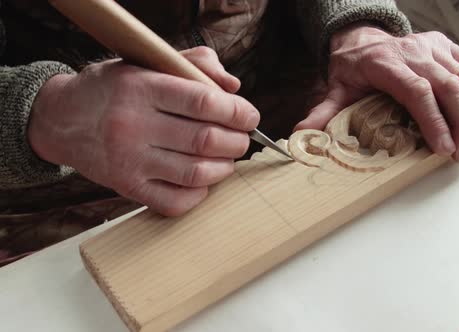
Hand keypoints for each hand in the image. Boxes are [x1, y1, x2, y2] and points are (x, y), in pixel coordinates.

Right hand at [28, 46, 258, 215]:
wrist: (61, 120)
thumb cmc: (113, 89)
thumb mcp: (148, 62)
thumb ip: (194, 64)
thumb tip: (233, 86)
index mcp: (141, 88)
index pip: (203, 102)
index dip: (237, 111)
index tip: (250, 117)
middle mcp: (133, 125)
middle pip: (205, 140)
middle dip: (236, 141)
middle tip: (242, 138)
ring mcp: (129, 161)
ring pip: (196, 173)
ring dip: (225, 168)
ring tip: (227, 158)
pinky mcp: (127, 187)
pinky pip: (175, 201)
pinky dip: (200, 194)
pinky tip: (204, 180)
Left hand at [295, 24, 458, 161]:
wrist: (363, 38)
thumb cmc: (353, 68)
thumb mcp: (336, 89)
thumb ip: (324, 112)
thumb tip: (302, 136)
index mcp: (387, 64)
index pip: (417, 92)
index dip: (433, 120)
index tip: (443, 148)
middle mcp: (414, 52)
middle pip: (448, 85)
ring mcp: (433, 46)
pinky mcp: (447, 45)